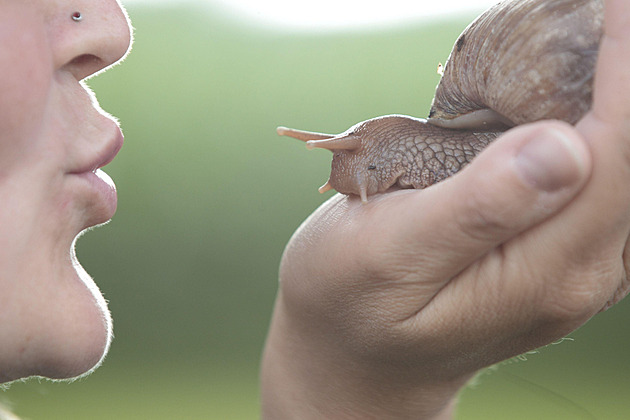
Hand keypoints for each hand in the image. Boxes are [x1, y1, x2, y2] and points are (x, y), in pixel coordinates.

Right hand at [261, 1, 629, 417]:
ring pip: (626, 162)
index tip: (609, 0)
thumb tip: (566, 145)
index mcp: (543, 269)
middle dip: (624, 67)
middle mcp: (582, 271)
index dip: (626, 62)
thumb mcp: (387, 256)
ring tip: (580, 35)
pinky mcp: (561, 252)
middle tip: (586, 14)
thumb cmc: (348, 302)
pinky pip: (605, 175)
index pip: (620, 149)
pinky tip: (564, 93)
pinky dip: (598, 121)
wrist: (355, 360)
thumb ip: (475, 209)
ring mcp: (579, 264)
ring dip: (614, 92)